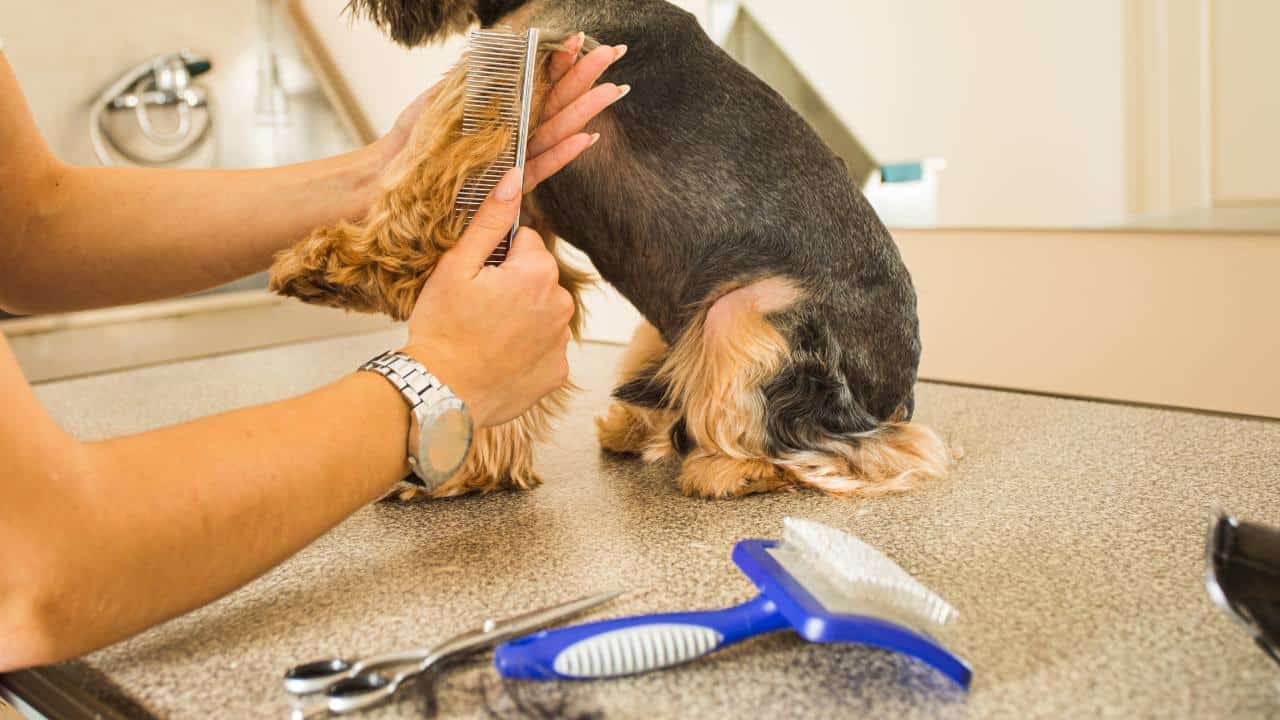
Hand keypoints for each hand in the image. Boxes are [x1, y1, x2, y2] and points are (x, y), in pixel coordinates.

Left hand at [371, 35, 628, 191]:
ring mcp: (516, 158)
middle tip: (612, 54)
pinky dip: (564, 153)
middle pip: (557, 100)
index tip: (579, 38)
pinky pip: (542, 167)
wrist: (395, 182)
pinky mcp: (511, 186)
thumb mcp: (442, 99)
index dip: (560, 60)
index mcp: (503, 110)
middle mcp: (516, 133)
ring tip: (613, 90)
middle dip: (585, 77)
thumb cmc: (416, 142)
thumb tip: (489, 50)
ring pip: (557, 130)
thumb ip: (469, 79)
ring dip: (585, 110)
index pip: (539, 80)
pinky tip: (587, 137)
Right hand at [402, 168, 572, 426]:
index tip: (476, 279)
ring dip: (520, 318)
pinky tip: (497, 358)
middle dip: (512, 286)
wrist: (441, 395)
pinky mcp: (557, 372)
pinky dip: (525, 351)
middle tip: (476, 309)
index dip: (497, 257)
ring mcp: (561, 342)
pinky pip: (544, 348)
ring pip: (542, 312)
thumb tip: (514, 178)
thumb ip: (491, 220)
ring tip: (483, 336)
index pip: (527, 243)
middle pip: (538, 278)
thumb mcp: (457, 267)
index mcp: (538, 273)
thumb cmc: (442, 330)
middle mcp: (561, 306)